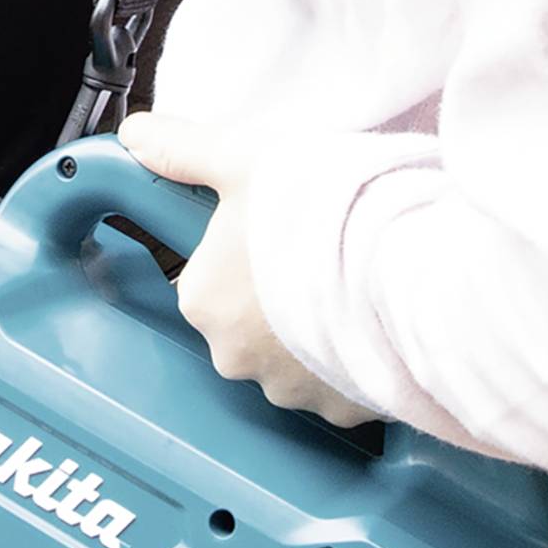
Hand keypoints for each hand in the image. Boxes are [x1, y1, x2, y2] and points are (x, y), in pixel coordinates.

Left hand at [116, 108, 378, 427]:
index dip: (245, 253)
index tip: (279, 233)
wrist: (413, 269)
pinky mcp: (344, 411)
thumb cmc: (323, 211)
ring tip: (354, 288)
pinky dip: (356, 361)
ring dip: (318, 334)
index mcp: (202, 301)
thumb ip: (183, 151)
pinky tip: (376, 323)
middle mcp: (236, 356)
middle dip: (279, 300)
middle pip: (248, 326)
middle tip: (322, 257)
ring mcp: (292, 390)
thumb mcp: (243, 160)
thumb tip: (134, 136)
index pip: (209, 280)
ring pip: (295, 360)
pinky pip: (342, 387)